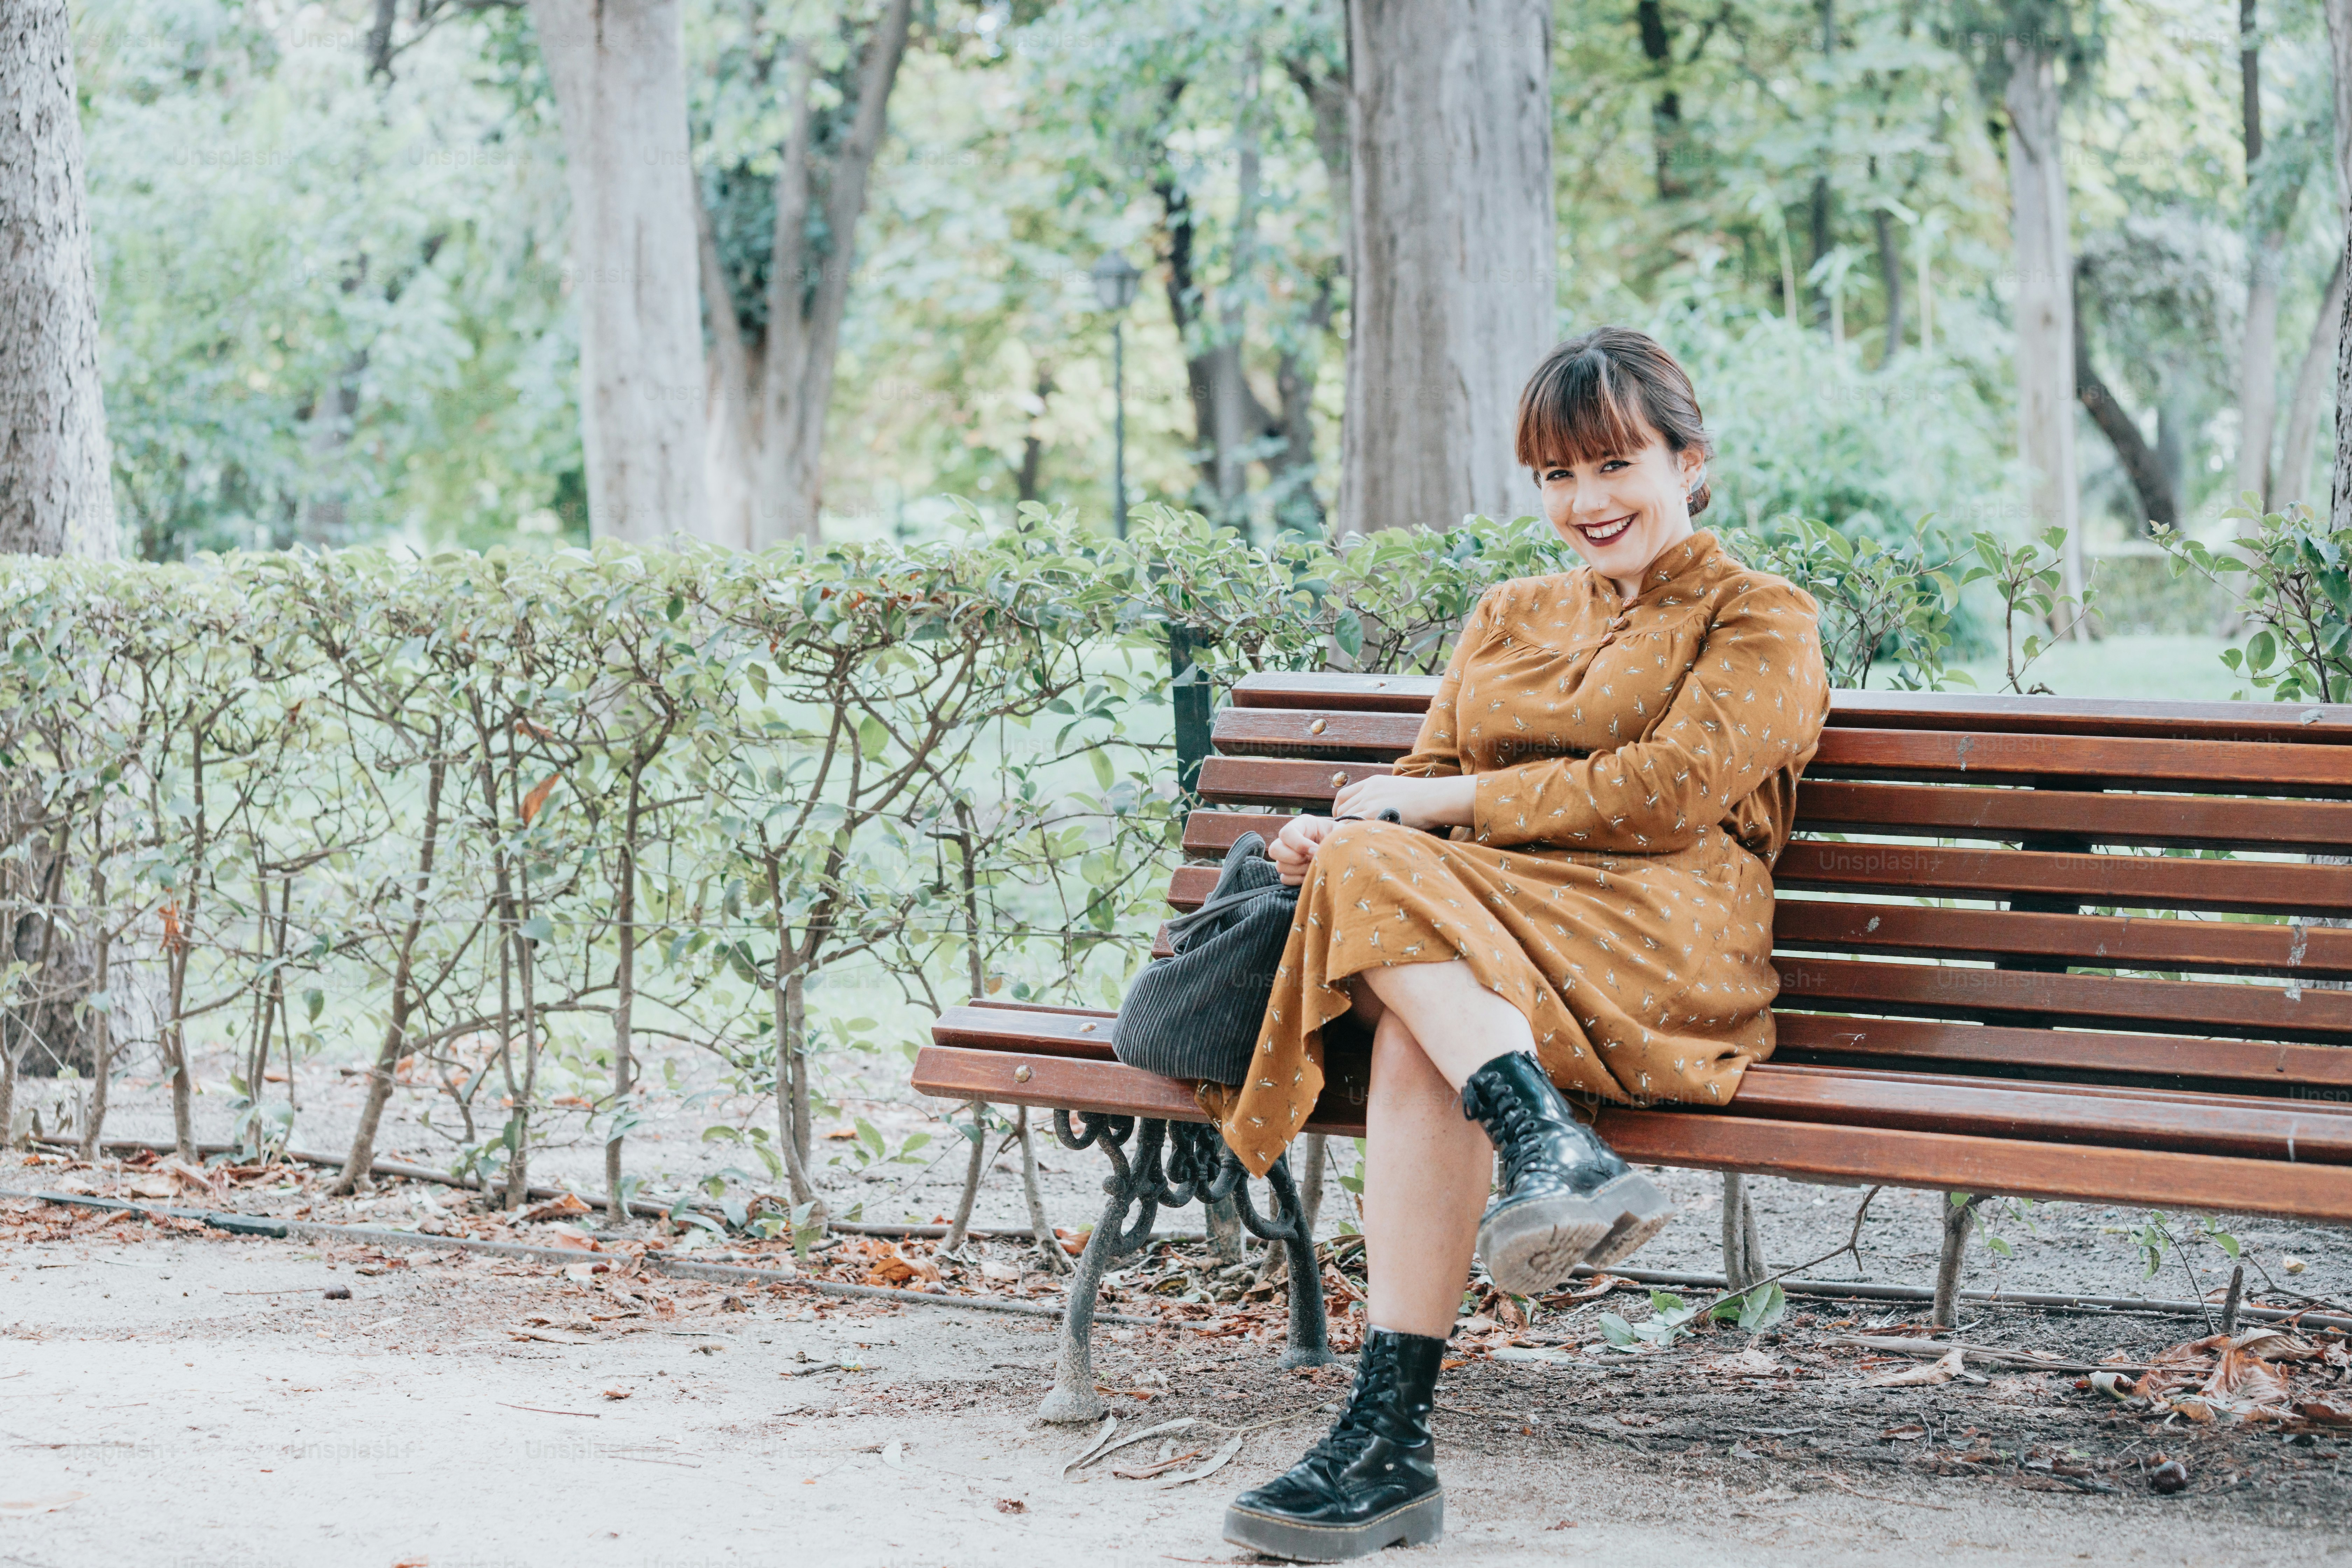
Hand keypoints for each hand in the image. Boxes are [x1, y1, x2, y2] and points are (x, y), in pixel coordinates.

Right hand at [1269, 814, 1334, 885]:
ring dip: (1299, 870)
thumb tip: (1319, 853)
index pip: (1287, 833)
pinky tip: (1311, 875)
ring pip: (1280, 866)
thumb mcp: (1339, 832)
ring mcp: (1286, 856)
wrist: (1340, 848)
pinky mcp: (1288, 871)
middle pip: (1275, 849)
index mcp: (1301, 825)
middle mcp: (1289, 840)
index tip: (1316, 851)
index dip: (1299, 844)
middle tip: (1312, 860)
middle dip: (1294, 858)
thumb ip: (1333, 837)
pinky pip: (1284, 878)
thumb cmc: (1339, 837)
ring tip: (1315, 867)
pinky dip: (1298, 880)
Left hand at [1331, 773, 1475, 831]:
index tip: (1341, 820)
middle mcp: (1367, 790)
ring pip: (1345, 817)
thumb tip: (1375, 812)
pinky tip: (1356, 842)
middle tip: (1344, 835)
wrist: (1435, 798)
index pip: (1343, 795)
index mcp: (1372, 782)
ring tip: (1350, 841)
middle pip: (1342, 808)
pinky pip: (1352, 825)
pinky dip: (1350, 834)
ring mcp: (1369, 802)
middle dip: (1340, 822)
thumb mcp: (1396, 790)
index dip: (1339, 809)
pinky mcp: (1373, 814)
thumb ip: (1381, 797)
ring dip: (1345, 829)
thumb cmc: (1423, 798)